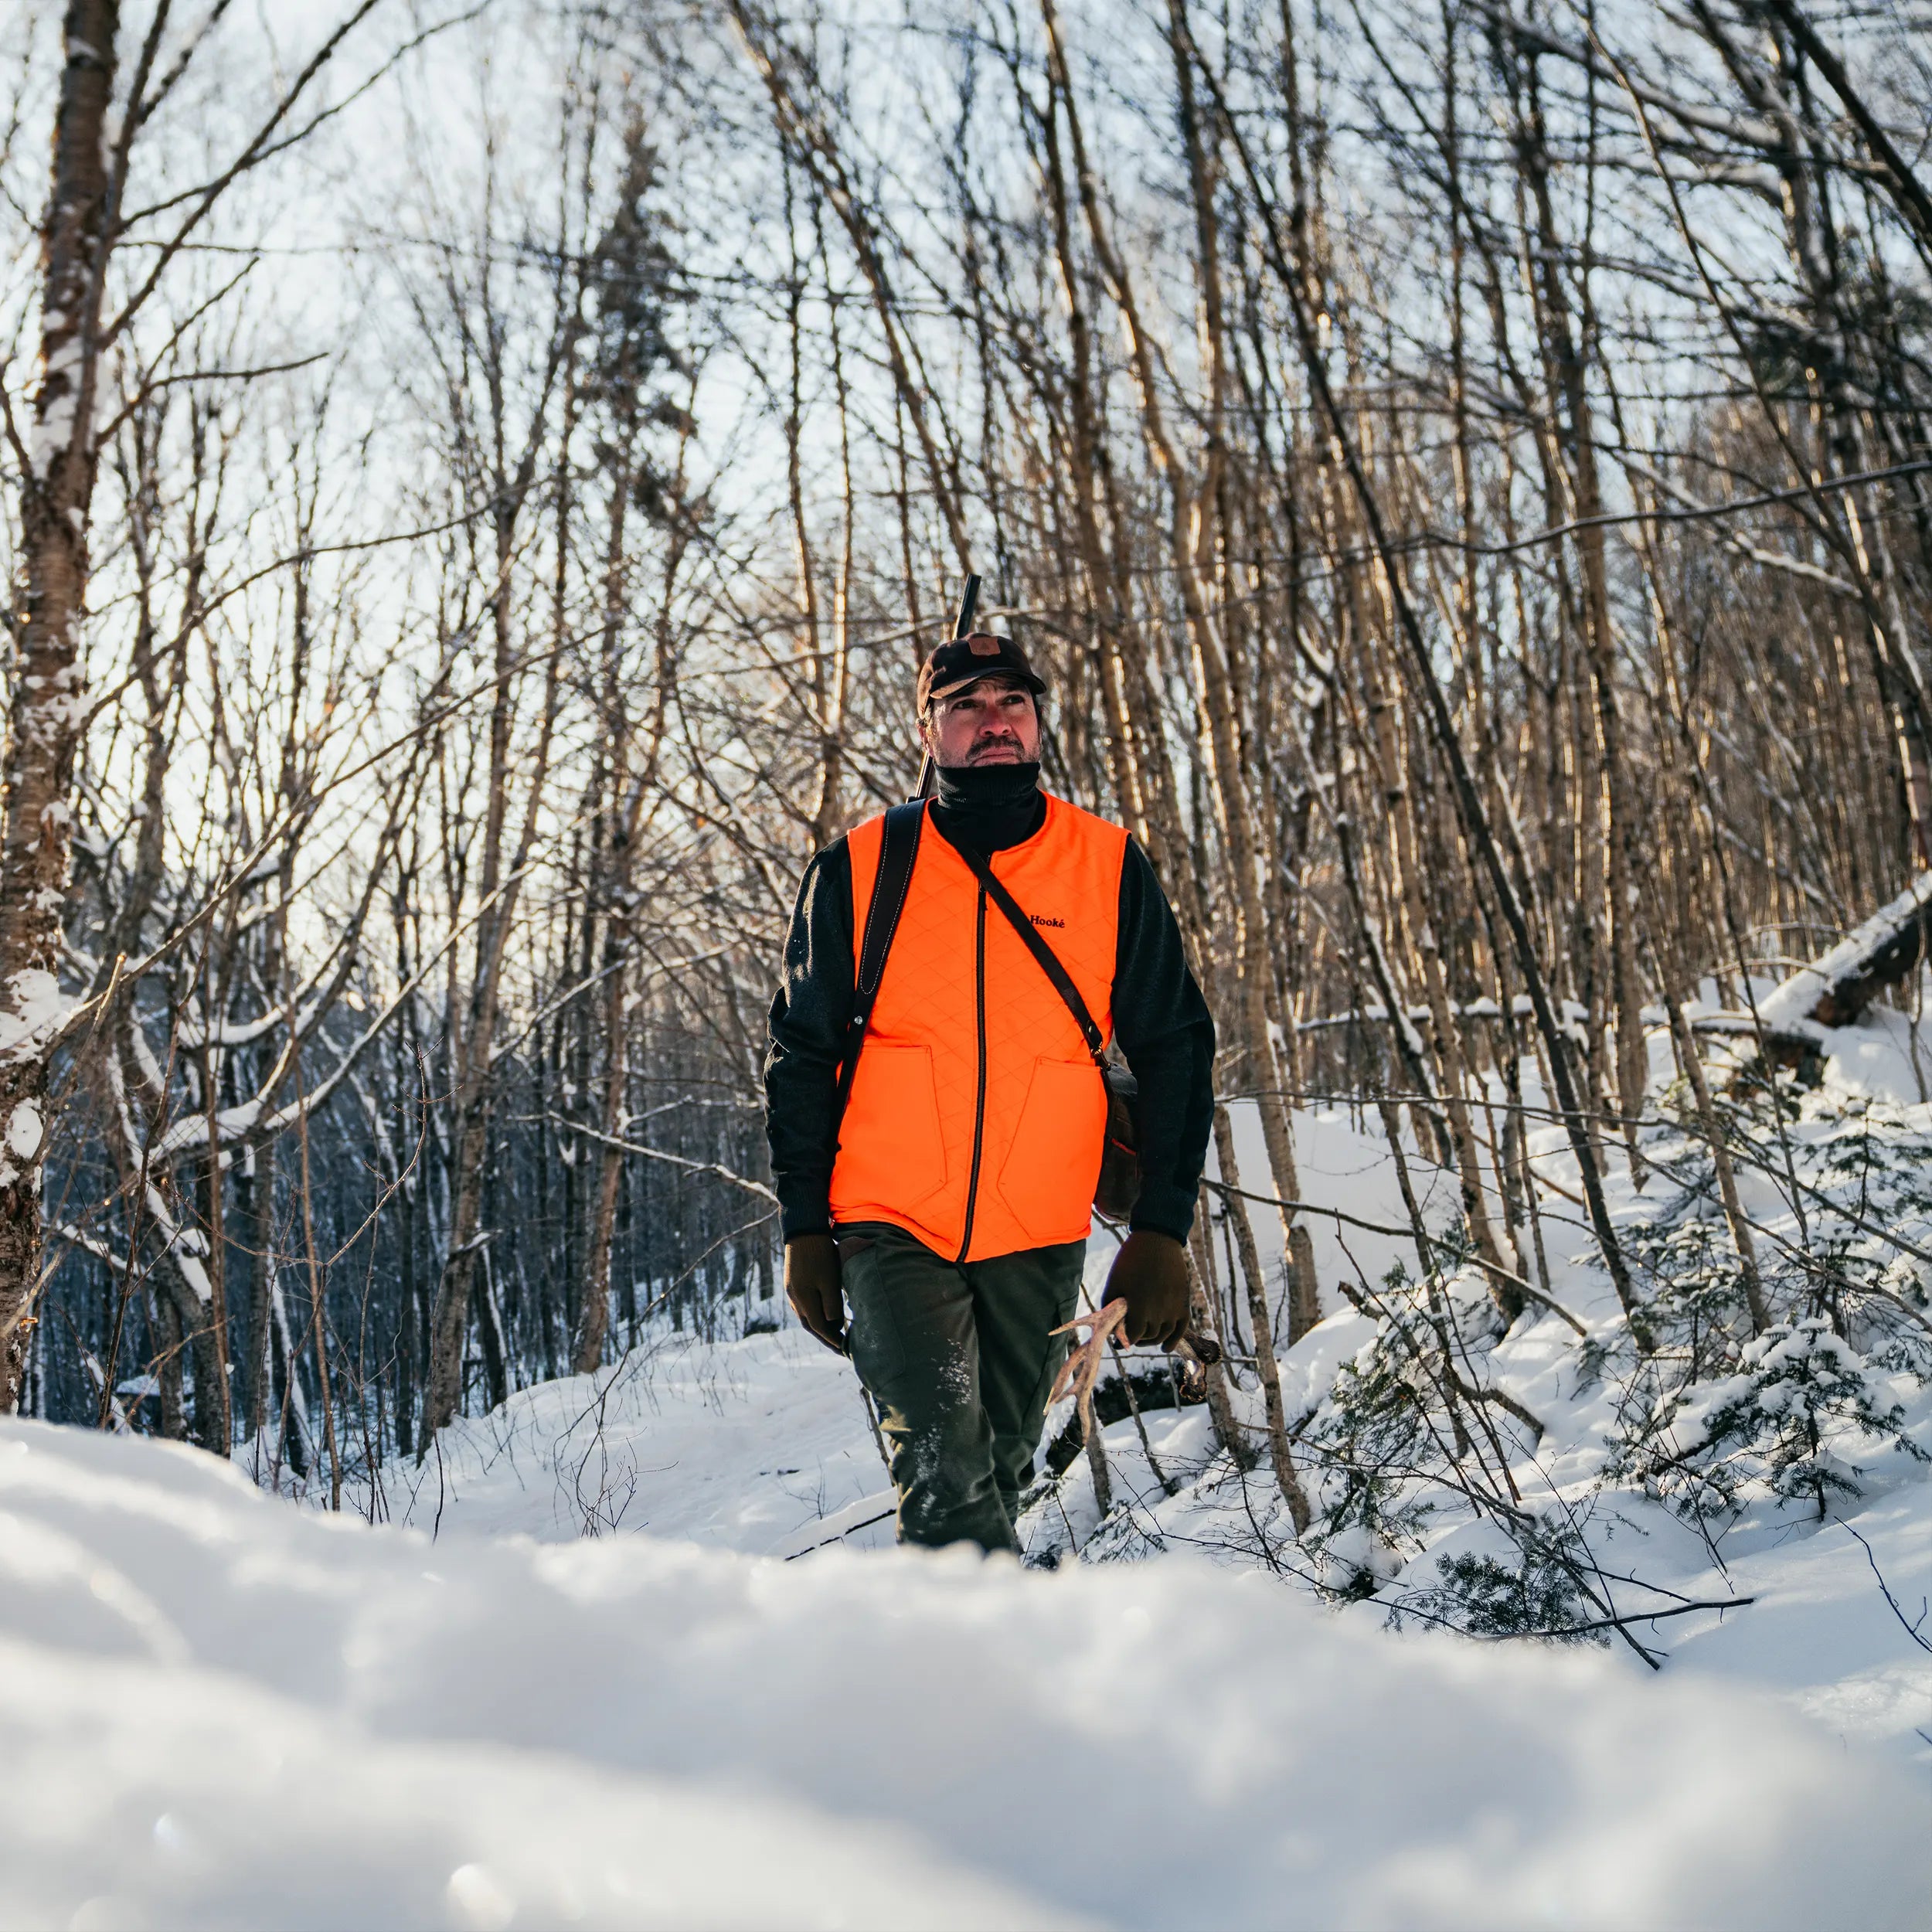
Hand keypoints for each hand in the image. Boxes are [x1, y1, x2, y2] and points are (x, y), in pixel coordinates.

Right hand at [785, 1233, 846, 1353]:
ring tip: (834, 1334)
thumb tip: (833, 1325)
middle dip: (825, 1338)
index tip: (846, 1349)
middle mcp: (794, 1299)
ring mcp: (792, 1291)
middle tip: (840, 1348)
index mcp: (803, 1300)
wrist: (804, 1231)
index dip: (832, 1340)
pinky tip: (823, 1314)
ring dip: (819, 1327)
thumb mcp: (830, 1280)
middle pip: (810, 1325)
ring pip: (805, 1316)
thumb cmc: (821, 1255)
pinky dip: (814, 1314)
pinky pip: (803, 1306)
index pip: (819, 1327)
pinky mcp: (793, 1283)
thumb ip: (831, 1304)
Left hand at [1102, 1229, 1189, 1349]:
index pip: (1133, 1335)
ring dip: (1152, 1340)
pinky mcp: (1184, 1303)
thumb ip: (1109, 1307)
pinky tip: (1166, 1349)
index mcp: (1140, 1307)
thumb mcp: (1114, 1282)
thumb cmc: (1130, 1260)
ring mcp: (1174, 1308)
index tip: (1118, 1338)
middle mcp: (1160, 1312)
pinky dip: (1174, 1341)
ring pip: (1163, 1335)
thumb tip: (1110, 1326)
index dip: (1124, 1339)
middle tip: (1128, 1335)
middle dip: (1136, 1338)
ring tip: (1142, 1339)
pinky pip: (1181, 1329)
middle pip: (1148, 1336)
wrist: (1157, 1240)